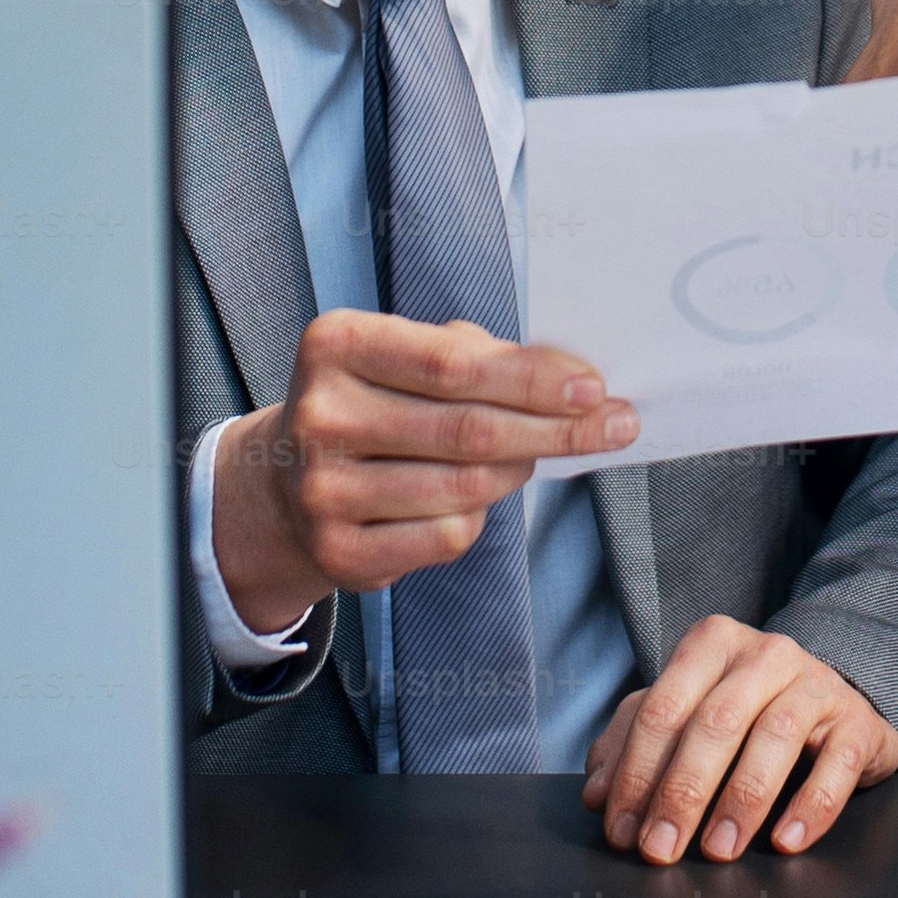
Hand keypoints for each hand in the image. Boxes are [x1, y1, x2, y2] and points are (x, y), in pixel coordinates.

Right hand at [206, 312, 636, 631]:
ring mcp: (324, 491)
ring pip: (466, 486)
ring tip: (542, 451)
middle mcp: (321, 416)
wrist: (282, 485)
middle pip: (468, 429)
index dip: (533, 378)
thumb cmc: (372, 402)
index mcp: (336, 345)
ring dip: (522, 468)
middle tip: (615, 424)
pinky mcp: (340, 552)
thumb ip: (475, 356)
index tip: (594, 387)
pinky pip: (447, 535)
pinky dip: (479, 515)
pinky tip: (476, 496)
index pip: (454, 365)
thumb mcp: (403, 354)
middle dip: (556, 428)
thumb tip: (572, 383)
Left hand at [580, 615, 897, 863]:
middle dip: (681, 792)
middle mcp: (766, 655)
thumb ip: (633, 744)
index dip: (637, 773)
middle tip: (660, 848)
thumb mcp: (685, 715)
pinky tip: (786, 842)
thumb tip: (598, 794)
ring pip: (774, 737)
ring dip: (740, 801)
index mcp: (712, 645)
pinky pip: (836, 764)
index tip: (624, 830)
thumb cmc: (746, 713)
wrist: (833, 702)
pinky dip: (810, 807)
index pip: (662, 708)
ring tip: (717, 851)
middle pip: (714, 722)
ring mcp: (817, 684)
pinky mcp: (857, 722)